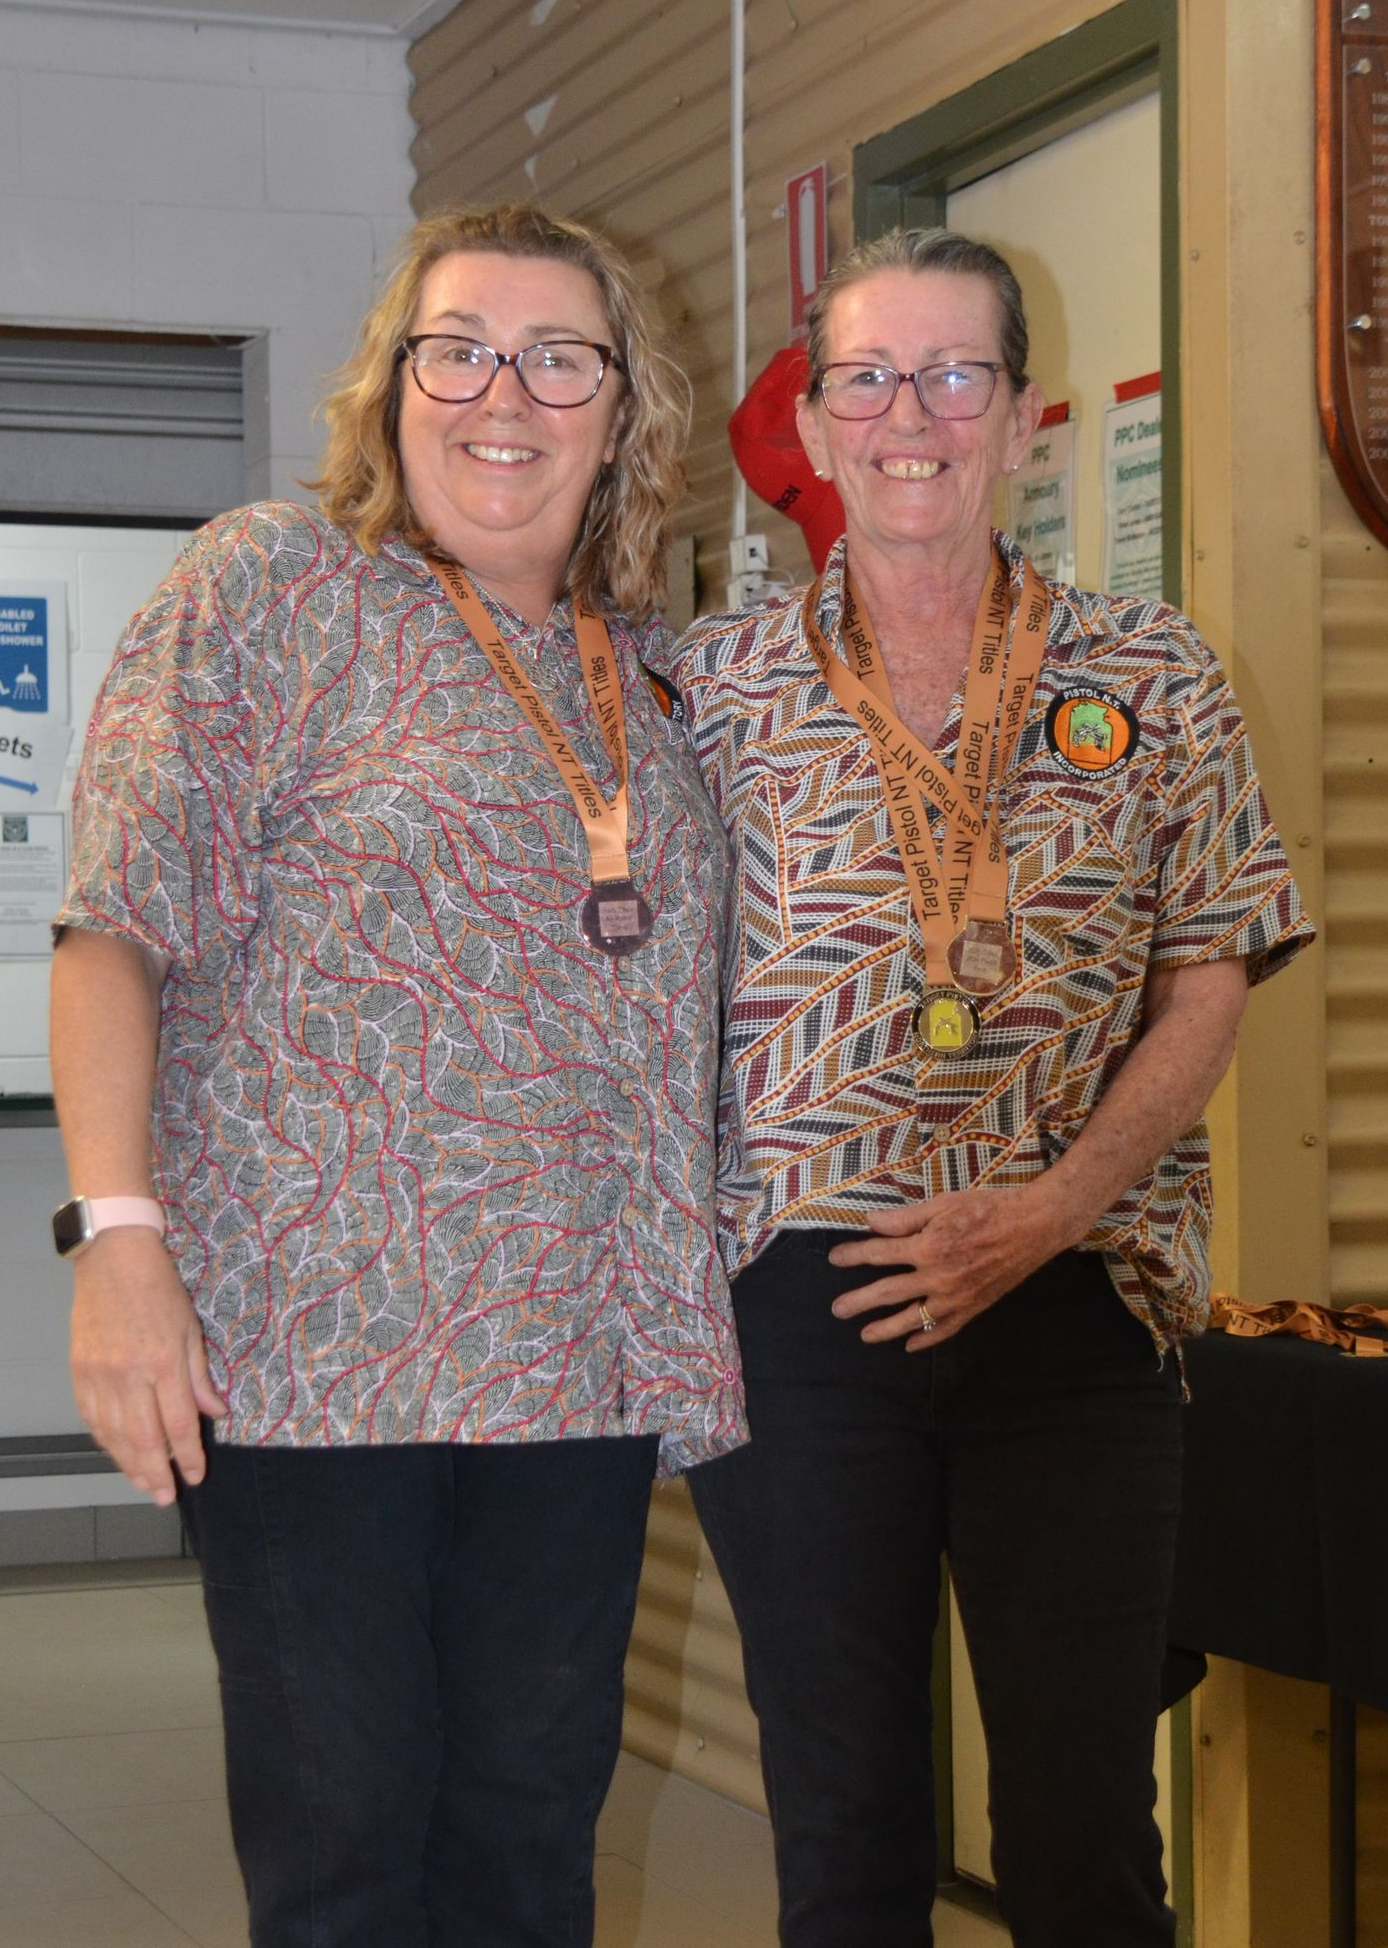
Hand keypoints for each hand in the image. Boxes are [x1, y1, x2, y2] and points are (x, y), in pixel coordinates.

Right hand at [70, 1227, 225, 1504]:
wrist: (112, 1259)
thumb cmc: (159, 1288)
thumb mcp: (192, 1327)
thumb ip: (200, 1376)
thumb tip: (215, 1414)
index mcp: (164, 1362)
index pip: (179, 1423)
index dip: (188, 1455)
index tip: (196, 1476)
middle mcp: (130, 1374)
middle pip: (143, 1438)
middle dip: (157, 1473)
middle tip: (165, 1496)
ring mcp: (99, 1375)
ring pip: (113, 1434)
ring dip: (129, 1464)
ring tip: (144, 1484)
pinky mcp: (79, 1372)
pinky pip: (92, 1418)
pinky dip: (105, 1441)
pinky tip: (118, 1454)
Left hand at [827, 1181, 1074, 1350]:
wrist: (1033, 1226)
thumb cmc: (988, 1208)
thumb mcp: (943, 1203)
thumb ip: (905, 1217)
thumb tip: (870, 1222)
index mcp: (928, 1247)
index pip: (879, 1254)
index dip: (854, 1256)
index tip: (836, 1259)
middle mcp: (938, 1277)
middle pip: (888, 1292)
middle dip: (859, 1300)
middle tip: (838, 1309)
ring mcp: (956, 1296)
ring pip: (913, 1318)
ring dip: (886, 1328)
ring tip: (865, 1334)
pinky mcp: (973, 1307)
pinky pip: (945, 1329)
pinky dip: (926, 1339)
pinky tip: (910, 1345)